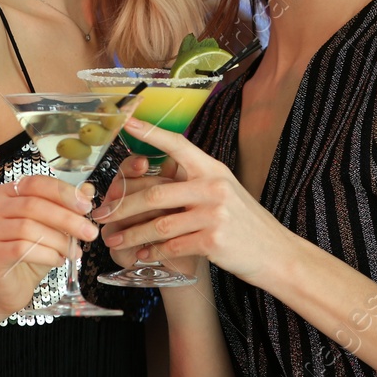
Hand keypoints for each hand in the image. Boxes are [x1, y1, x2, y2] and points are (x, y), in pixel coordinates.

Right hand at [0, 175, 96, 313]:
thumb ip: (67, 207)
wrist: (7, 288)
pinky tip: (58, 260)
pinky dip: (47, 254)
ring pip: (28, 228)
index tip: (86, 207)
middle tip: (90, 232)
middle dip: (67, 219)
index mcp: (6, 193)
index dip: (63, 193)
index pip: (36, 183)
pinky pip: (22, 249)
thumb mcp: (52, 228)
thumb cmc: (28, 254)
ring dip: (59, 240)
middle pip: (33, 205)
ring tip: (74, 252)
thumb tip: (88, 190)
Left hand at [93, 118, 288, 284]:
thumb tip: (153, 182)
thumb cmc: (245, 223)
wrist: (275, 253)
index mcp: (213, 170)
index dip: (150, 132)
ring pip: (159, 224)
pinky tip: (141, 255)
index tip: (126, 121)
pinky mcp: (213, 241)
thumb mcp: (225, 192)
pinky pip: (172, 246)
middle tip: (101, 214)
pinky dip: (152, 252)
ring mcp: (214, 214)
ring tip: (113, 240)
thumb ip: (194, 184)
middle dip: (122, 207)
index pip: (178, 145)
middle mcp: (214, 187)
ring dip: (131, 234)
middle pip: (155, 193)